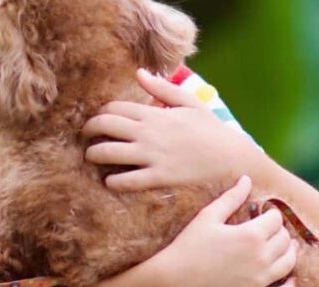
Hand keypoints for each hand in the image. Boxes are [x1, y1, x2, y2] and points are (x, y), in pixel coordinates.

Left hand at [82, 69, 267, 190]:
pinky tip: (110, 181)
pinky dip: (112, 181)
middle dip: (88, 130)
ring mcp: (152, 155)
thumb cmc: (211, 131)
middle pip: (104, 125)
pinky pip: (126, 180)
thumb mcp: (190, 103)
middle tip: (85, 137)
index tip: (98, 120)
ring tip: (91, 157)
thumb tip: (139, 73)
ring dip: (93, 154)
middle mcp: (149, 132)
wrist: (233, 159)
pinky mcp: (159, 177)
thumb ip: (162, 88)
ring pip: (107, 152)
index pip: (114, 107)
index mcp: (155, 114)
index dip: (100, 113)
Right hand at [144, 176, 297, 286]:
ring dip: (289, 254)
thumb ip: (231, 197)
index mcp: (251, 235)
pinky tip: (289, 279)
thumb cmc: (189, 246)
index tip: (265, 214)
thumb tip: (247, 179)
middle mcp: (261, 258)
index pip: (276, 220)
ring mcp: (259, 281)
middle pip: (285, 241)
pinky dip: (289, 286)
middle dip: (280, 232)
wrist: (174, 282)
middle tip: (272, 230)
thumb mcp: (208, 216)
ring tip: (285, 248)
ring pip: (288, 264)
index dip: (271, 214)